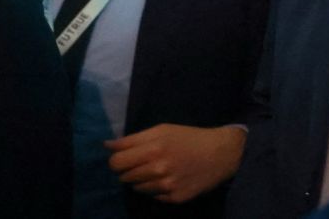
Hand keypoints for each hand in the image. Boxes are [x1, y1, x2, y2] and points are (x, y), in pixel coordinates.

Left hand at [105, 123, 246, 203]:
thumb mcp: (163, 130)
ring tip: (159, 170)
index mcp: (154, 148)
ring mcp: (167, 186)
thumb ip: (132, 139)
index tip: (125, 158)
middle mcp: (159, 169)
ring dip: (143, 180)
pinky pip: (154, 196)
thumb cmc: (189, 137)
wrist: (222, 153)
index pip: (116, 162)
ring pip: (137, 188)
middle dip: (129, 170)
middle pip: (124, 177)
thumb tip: (106, 145)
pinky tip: (170, 178)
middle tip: (144, 162)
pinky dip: (157, 189)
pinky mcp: (175, 198)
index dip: (117, 160)